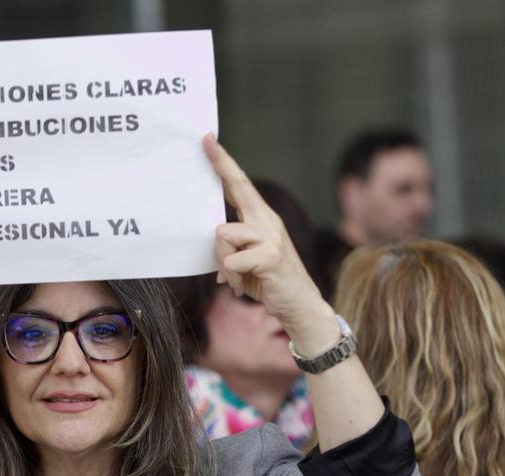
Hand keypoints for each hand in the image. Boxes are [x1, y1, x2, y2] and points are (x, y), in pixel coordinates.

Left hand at [203, 134, 332, 337]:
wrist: (299, 305)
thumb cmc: (268, 282)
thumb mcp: (245, 262)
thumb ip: (231, 249)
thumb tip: (214, 250)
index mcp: (261, 219)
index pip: (240, 185)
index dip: (224, 163)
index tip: (208, 140)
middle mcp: (267, 221)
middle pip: (239, 187)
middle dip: (221, 165)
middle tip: (205, 140)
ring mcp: (270, 236)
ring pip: (222, 235)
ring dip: (222, 261)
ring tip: (237, 277)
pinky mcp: (270, 254)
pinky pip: (230, 260)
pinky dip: (231, 277)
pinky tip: (244, 286)